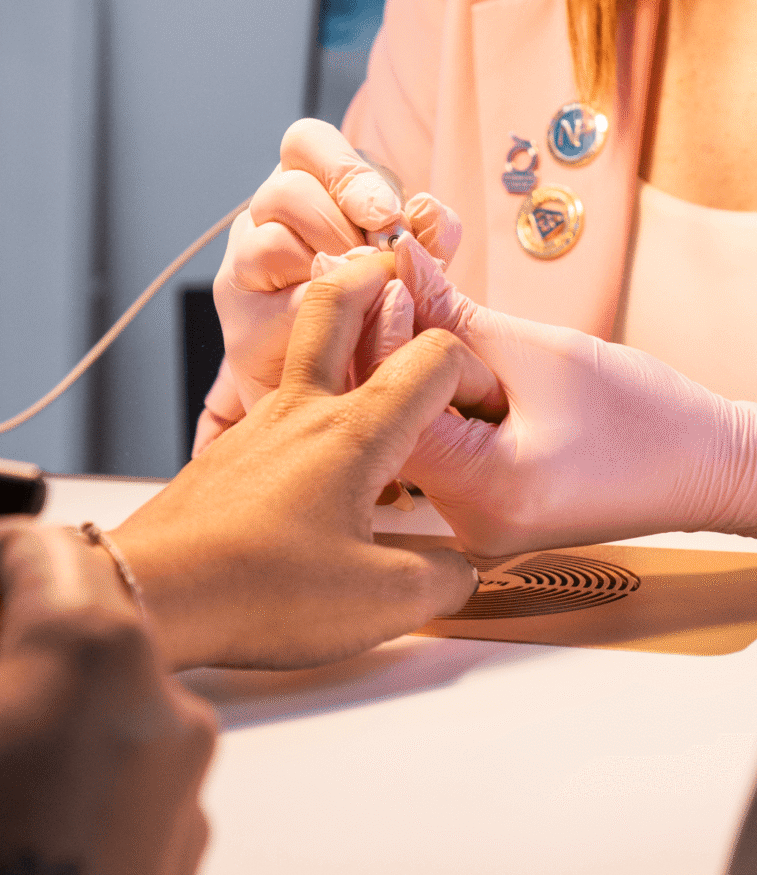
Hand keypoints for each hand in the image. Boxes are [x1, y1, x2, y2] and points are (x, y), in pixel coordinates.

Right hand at [0, 521, 214, 874]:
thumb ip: (4, 660)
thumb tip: (12, 651)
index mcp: (95, 658)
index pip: (47, 553)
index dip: (1, 555)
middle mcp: (166, 709)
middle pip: (85, 627)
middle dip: (22, 638)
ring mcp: (185, 787)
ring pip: (110, 704)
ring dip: (51, 709)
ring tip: (10, 759)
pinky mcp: (184, 855)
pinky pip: (130, 776)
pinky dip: (79, 772)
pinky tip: (25, 821)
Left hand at [115, 253, 494, 670]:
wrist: (153, 595)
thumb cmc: (264, 590)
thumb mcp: (383, 602)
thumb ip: (443, 579)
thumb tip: (463, 570)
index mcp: (355, 432)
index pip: (432, 359)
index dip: (473, 370)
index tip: (486, 406)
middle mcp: (302, 412)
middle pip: (335, 305)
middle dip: (372, 275)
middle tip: (396, 272)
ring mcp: (255, 429)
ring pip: (299, 356)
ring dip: (337, 340)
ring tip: (369, 370)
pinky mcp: (225, 459)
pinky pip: (273, 411)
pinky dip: (304, 405)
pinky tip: (316, 459)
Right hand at [198, 119, 460, 448]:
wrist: (351, 394)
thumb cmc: (386, 314)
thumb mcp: (417, 262)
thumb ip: (429, 234)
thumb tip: (429, 210)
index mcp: (307, 190)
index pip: (306, 143)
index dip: (344, 166)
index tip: (386, 211)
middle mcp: (264, 221)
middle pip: (287, 190)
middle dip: (345, 222)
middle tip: (382, 256)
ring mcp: (242, 270)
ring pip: (271, 238)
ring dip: (330, 264)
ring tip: (368, 294)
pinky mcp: (241, 324)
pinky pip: (274, 300)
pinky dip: (317, 308)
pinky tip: (347, 324)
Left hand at [392, 235, 756, 557]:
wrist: (708, 469)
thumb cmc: (647, 416)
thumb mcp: (543, 351)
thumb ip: (457, 313)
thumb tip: (399, 263)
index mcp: (486, 492)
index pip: (390, 408)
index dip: (387, 338)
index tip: (397, 281)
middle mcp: (469, 527)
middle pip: (394, 428)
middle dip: (401, 356)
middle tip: (413, 292)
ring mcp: (477, 528)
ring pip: (416, 439)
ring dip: (426, 380)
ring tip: (455, 332)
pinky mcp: (489, 517)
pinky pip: (445, 455)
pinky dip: (450, 407)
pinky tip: (477, 373)